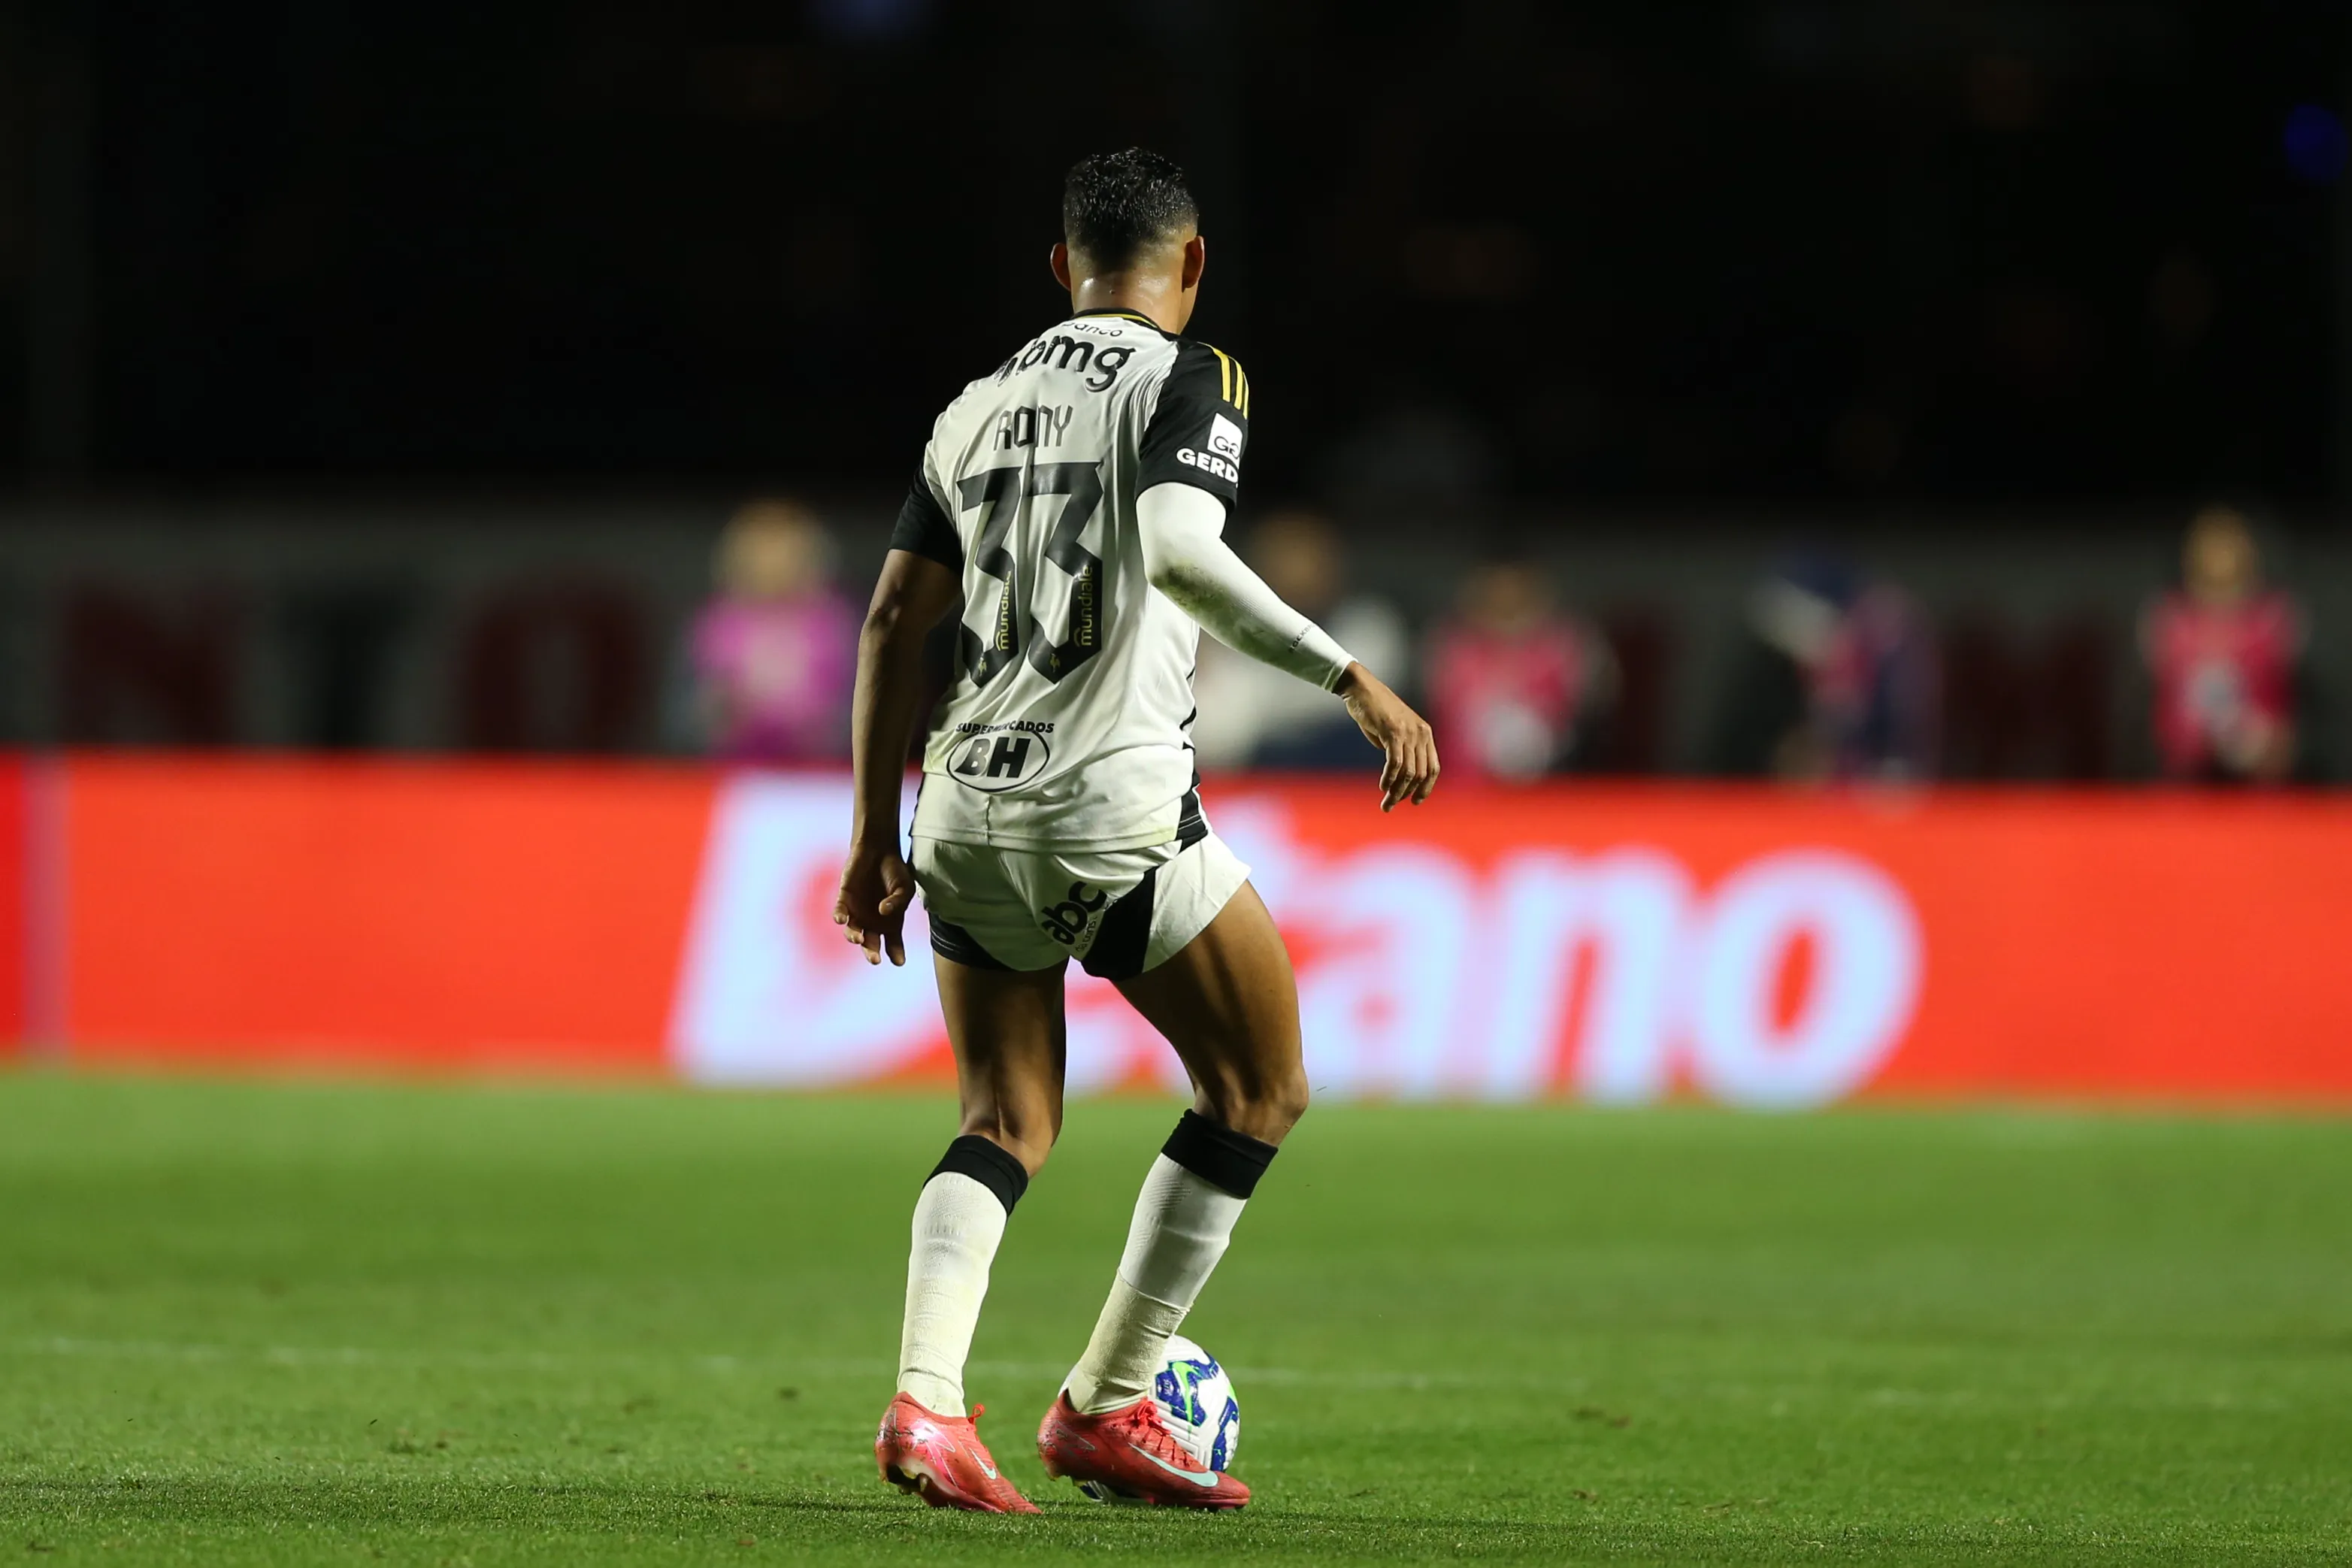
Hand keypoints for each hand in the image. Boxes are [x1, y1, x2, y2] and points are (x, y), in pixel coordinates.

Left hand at [834, 842, 916, 965]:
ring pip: (853, 932)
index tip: (898, 961)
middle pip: (871, 943)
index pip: (893, 943)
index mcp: (890, 922)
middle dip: (872, 953)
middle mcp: (872, 921)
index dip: (896, 953)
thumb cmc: (895, 871)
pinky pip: (839, 912)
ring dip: (854, 937)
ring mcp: (857, 912)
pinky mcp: (844, 899)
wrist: (879, 850)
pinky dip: (839, 916)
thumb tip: (884, 912)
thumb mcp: (904, 887)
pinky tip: (841, 919)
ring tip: (859, 939)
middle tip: (875, 959)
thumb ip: (897, 901)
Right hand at [1337, 663, 1439, 810]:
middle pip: (1421, 774)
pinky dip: (1389, 778)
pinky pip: (1395, 763)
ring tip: (1385, 803)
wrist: (1361, 689)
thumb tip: (1401, 778)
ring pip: (1408, 772)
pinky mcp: (1393, 731)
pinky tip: (1382, 786)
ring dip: (1396, 792)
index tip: (1414, 802)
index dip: (1426, 788)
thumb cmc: (1375, 712)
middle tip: (1390, 806)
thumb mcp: (1394, 733)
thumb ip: (1402, 751)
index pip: (1433, 768)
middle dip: (1406, 794)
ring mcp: (1409, 732)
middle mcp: (1421, 733)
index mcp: (1425, 734)